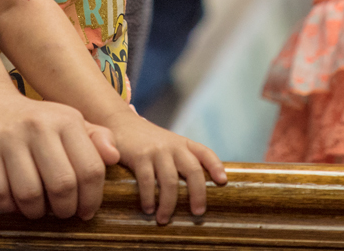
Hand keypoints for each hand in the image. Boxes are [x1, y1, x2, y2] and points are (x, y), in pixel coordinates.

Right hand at [0, 91, 119, 219]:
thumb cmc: (37, 122)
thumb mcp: (69, 122)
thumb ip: (96, 138)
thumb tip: (114, 157)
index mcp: (67, 120)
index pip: (91, 170)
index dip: (92, 199)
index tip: (85, 211)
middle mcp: (39, 125)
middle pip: (62, 185)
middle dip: (64, 210)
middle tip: (62, 213)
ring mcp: (8, 136)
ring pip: (30, 194)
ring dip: (36, 211)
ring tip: (38, 209)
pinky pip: (0, 193)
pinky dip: (9, 206)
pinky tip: (14, 202)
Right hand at [101, 109, 225, 223]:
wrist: (121, 123)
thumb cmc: (148, 141)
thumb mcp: (168, 144)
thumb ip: (181, 160)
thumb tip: (195, 191)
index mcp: (183, 144)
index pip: (205, 153)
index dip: (216, 166)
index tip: (222, 182)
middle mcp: (173, 146)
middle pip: (193, 170)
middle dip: (198, 194)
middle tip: (198, 213)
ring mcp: (157, 150)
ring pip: (171, 181)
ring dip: (169, 204)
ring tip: (164, 219)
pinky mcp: (139, 156)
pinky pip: (148, 181)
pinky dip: (149, 198)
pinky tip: (148, 208)